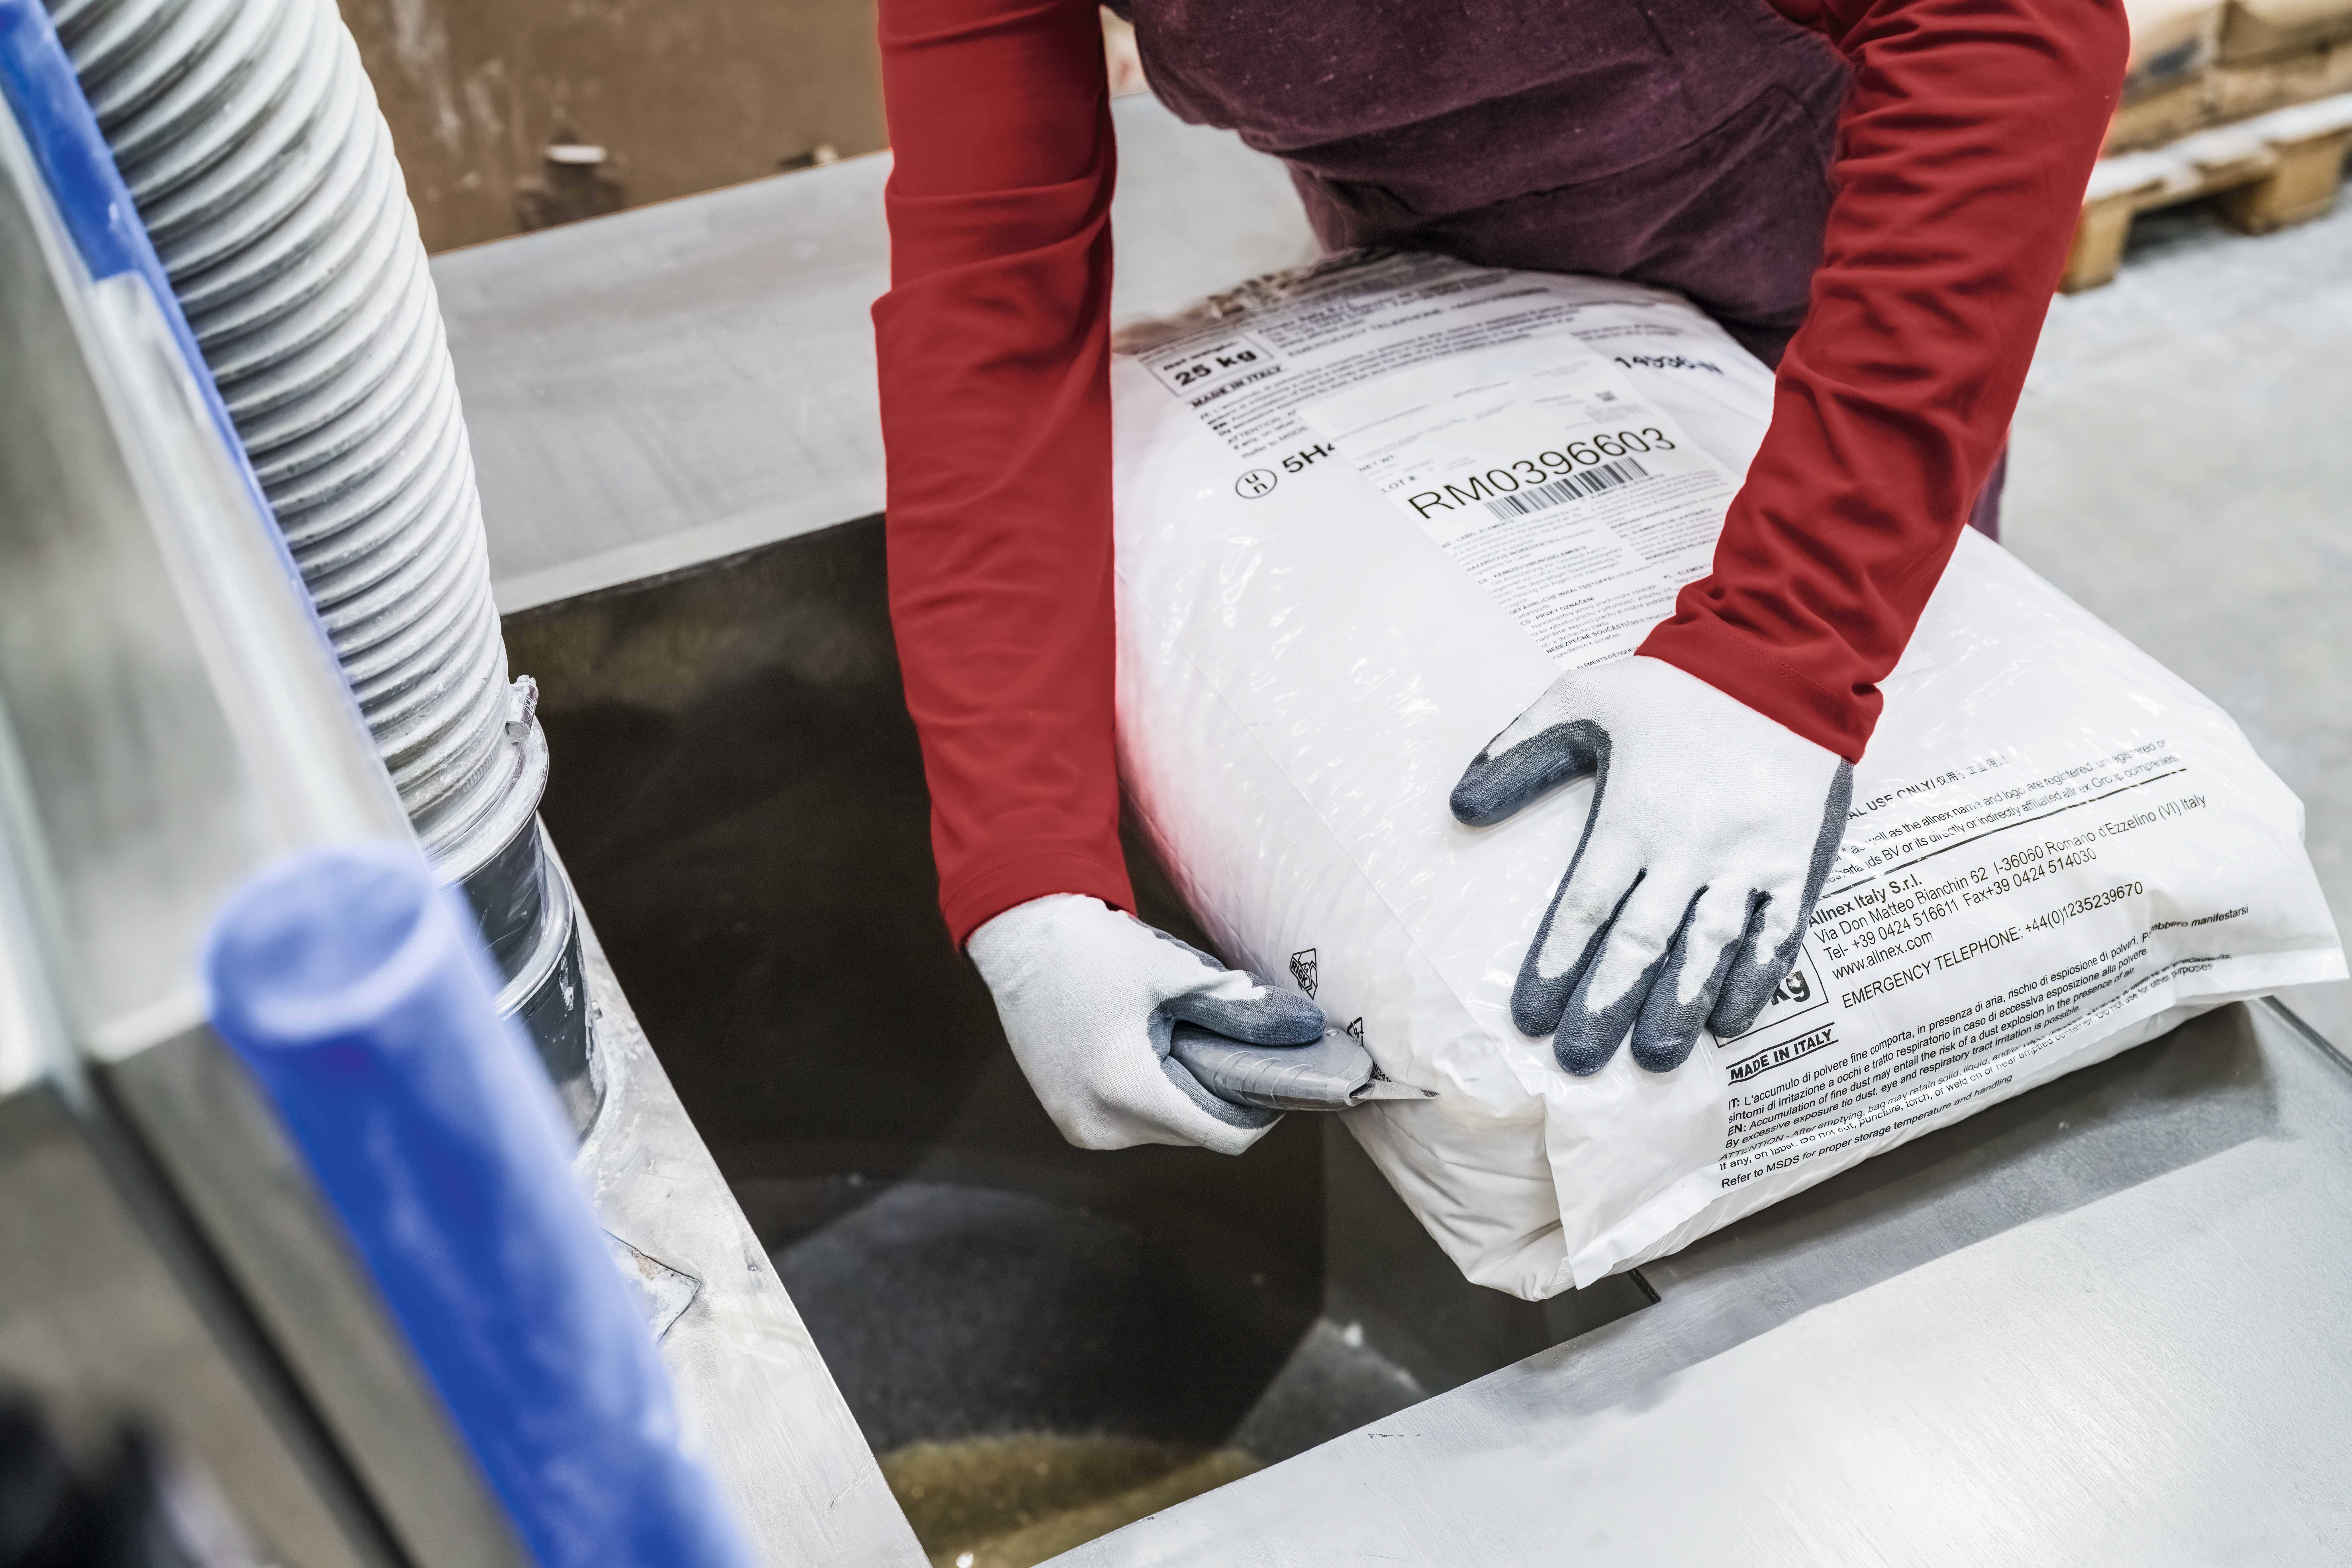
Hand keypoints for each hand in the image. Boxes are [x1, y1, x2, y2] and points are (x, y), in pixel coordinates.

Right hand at [967, 894, 1325, 1153]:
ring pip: (1165, 1128)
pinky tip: (1151, 1049)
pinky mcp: (1068, 1117)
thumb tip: (1303, 1028)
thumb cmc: (1095, 949)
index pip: (1223, 1134)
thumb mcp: (1177, 974)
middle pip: (1195, 1131)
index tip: (1273, 1074)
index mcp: (1127, 1090)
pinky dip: (1154, 1093)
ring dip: (1186, 1092)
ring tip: (1182, 1039)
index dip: (1260, 1110)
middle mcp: (1100, 1123)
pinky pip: (1133, 1121)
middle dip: (1220, 1093)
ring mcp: (1079, 1125)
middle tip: (1229, 1043)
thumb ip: (1241, 1008)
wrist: (1022, 936)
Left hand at [1450, 656, 1851, 1075]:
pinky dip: (1755, 977)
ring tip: (1657, 1059)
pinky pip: (1776, 931)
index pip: (1583, 909)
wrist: (1778, 657)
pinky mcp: (1795, 859)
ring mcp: (1746, 858)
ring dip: (1680, 1007)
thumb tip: (1459, 805)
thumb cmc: (1671, 687)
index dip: (1555, 966)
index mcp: (1630, 817)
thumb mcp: (1579, 698)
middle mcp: (1687, 848)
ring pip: (1708, 949)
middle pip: (1640, 943)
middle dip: (1607, 1006)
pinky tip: (1732, 1018)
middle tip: (1581, 1063)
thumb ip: (1518, 752)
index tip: (1531, 1018)